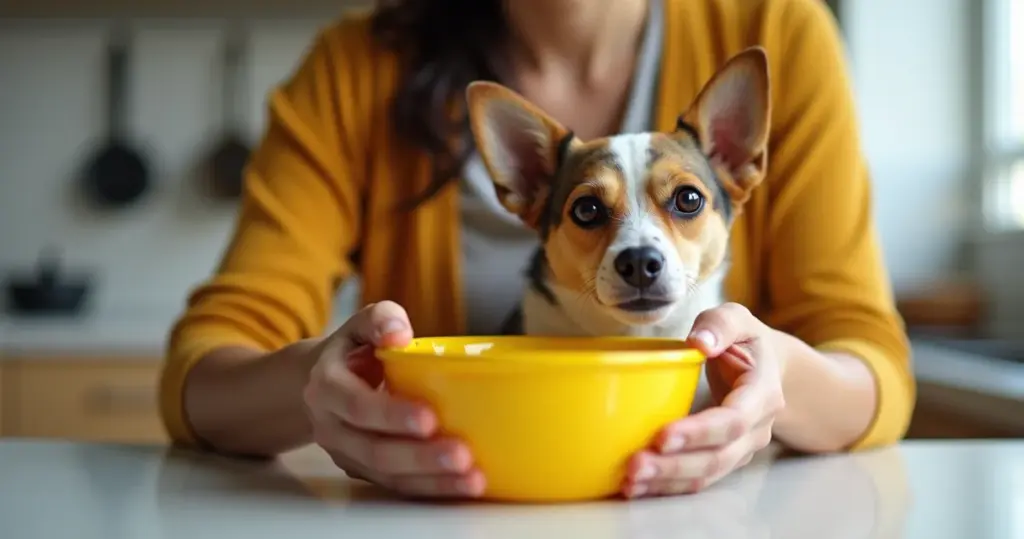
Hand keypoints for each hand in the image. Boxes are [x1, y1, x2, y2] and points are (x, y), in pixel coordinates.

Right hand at [302, 301, 484, 497]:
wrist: (318, 382)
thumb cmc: (352, 351)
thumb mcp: (361, 325)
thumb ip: (380, 320)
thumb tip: (399, 333)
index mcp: (328, 388)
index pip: (357, 407)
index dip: (391, 415)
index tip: (429, 418)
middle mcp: (332, 427)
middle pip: (374, 451)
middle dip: (420, 458)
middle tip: (462, 456)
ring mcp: (347, 454)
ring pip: (387, 476)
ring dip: (431, 481)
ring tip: (472, 479)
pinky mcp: (364, 471)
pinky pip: (396, 486)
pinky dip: (430, 489)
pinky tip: (462, 485)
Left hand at [623, 302, 785, 497]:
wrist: (770, 368)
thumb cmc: (746, 341)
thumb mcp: (737, 318)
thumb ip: (720, 325)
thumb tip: (700, 343)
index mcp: (762, 394)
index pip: (732, 421)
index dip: (699, 432)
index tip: (662, 436)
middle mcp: (756, 429)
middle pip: (718, 457)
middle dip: (675, 466)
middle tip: (635, 467)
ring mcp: (742, 449)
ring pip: (707, 474)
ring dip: (668, 482)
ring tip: (630, 483)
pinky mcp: (724, 458)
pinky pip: (698, 478)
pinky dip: (668, 486)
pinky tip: (638, 487)